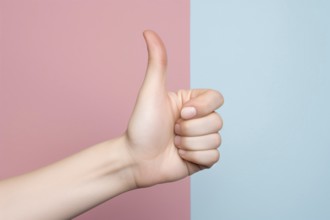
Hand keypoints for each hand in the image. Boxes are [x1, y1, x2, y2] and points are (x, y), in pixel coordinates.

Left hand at [123, 30, 223, 187]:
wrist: (135, 159)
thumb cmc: (141, 125)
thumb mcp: (151, 92)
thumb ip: (157, 62)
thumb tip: (149, 32)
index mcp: (192, 102)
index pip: (217, 99)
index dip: (201, 108)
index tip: (181, 114)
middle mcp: (200, 120)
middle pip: (217, 122)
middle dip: (189, 129)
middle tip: (171, 131)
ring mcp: (202, 139)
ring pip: (215, 140)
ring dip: (188, 144)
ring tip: (173, 143)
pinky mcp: (203, 158)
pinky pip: (213, 157)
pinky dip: (194, 158)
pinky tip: (179, 156)